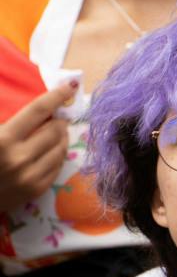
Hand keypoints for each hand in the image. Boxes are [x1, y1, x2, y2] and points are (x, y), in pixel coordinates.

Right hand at [0, 81, 75, 215]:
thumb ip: (2, 115)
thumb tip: (24, 102)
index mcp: (2, 139)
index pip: (38, 111)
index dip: (56, 96)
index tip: (69, 86)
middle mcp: (19, 158)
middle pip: (54, 130)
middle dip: (59, 120)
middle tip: (57, 117)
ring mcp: (29, 176)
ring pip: (61, 149)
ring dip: (62, 137)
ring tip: (57, 132)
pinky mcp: (35, 190)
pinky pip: (58, 167)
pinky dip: (58, 155)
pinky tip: (52, 150)